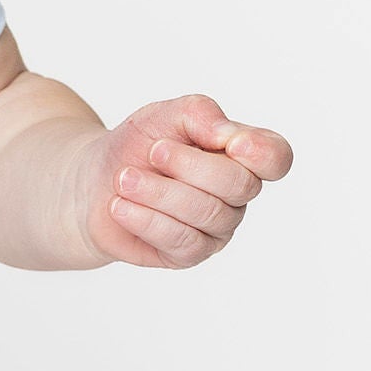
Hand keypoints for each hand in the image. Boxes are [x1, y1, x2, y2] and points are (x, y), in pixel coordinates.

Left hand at [80, 96, 292, 267]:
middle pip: (239, 185)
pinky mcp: (189, 254)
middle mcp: (236, 195)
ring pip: (207, 213)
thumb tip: (229, 135)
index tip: (231, 142)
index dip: (262, 153)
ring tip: (125, 179)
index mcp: (241, 156)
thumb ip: (200, 115)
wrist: (93, 182)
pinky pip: (181, 240)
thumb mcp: (164, 116)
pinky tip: (121, 206)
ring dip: (160, 192)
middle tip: (152, 152)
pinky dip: (147, 219)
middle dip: (190, 166)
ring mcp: (216, 228)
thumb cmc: (137, 146)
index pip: (277, 158)